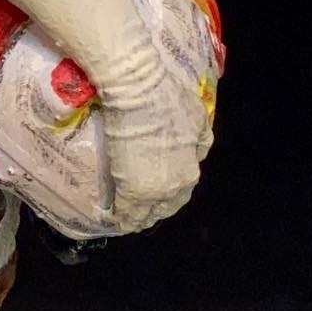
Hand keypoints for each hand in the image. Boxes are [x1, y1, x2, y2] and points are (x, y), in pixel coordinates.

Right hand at [98, 57, 211, 232]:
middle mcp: (174, 187)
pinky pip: (125, 211)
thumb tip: (194, 153)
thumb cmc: (168, 100)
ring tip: (125, 218)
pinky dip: (120, 216)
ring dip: (135, 217)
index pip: (180, 196)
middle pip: (163, 209)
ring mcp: (152, 191)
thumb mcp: (198, 119)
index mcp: (190, 172)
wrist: (138, 92)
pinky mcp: (129, 190)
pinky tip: (112, 217)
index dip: (168, 199)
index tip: (158, 199)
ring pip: (143, 214)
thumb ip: (198, 143)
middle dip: (152, 212)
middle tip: (140, 211)